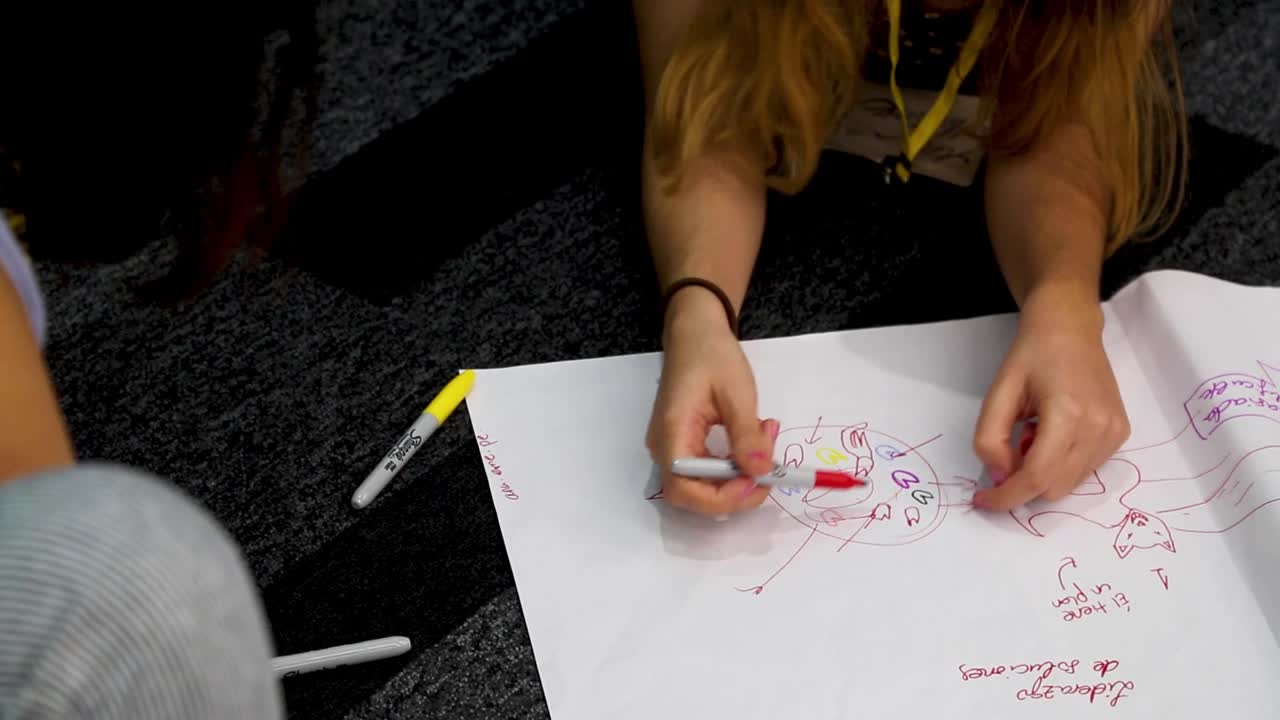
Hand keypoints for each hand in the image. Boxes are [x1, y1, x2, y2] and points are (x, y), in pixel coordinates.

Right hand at [646, 288, 777, 515]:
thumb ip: (747, 436)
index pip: (684, 490)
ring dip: (738, 478)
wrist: (695, 331)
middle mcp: (665, 448)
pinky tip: (754, 442)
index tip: (757, 481)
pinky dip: (734, 466)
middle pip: (693, 495)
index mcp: (672, 433)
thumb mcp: (737, 393)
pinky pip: (707, 471)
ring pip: (703, 487)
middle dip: (735, 492)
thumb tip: (760, 473)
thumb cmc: (712, 354)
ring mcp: (673, 447)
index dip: (721, 498)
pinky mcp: (684, 444)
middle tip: (769, 469)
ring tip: (765, 443)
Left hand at [970, 296, 1129, 510]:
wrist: (1070, 329)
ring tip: (1035, 432)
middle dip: (1023, 480)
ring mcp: (1114, 432)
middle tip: (1013, 443)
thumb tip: (1000, 477)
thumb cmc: (1031, 356)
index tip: (983, 501)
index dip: (1007, 496)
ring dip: (1042, 471)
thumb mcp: (998, 393)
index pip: (1037, 477)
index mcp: (1069, 414)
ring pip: (1069, 484)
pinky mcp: (1120, 433)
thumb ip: (990, 439)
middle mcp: (1099, 428)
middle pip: (1054, 487)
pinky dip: (1060, 464)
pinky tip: (1053, 433)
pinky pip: (1084, 470)